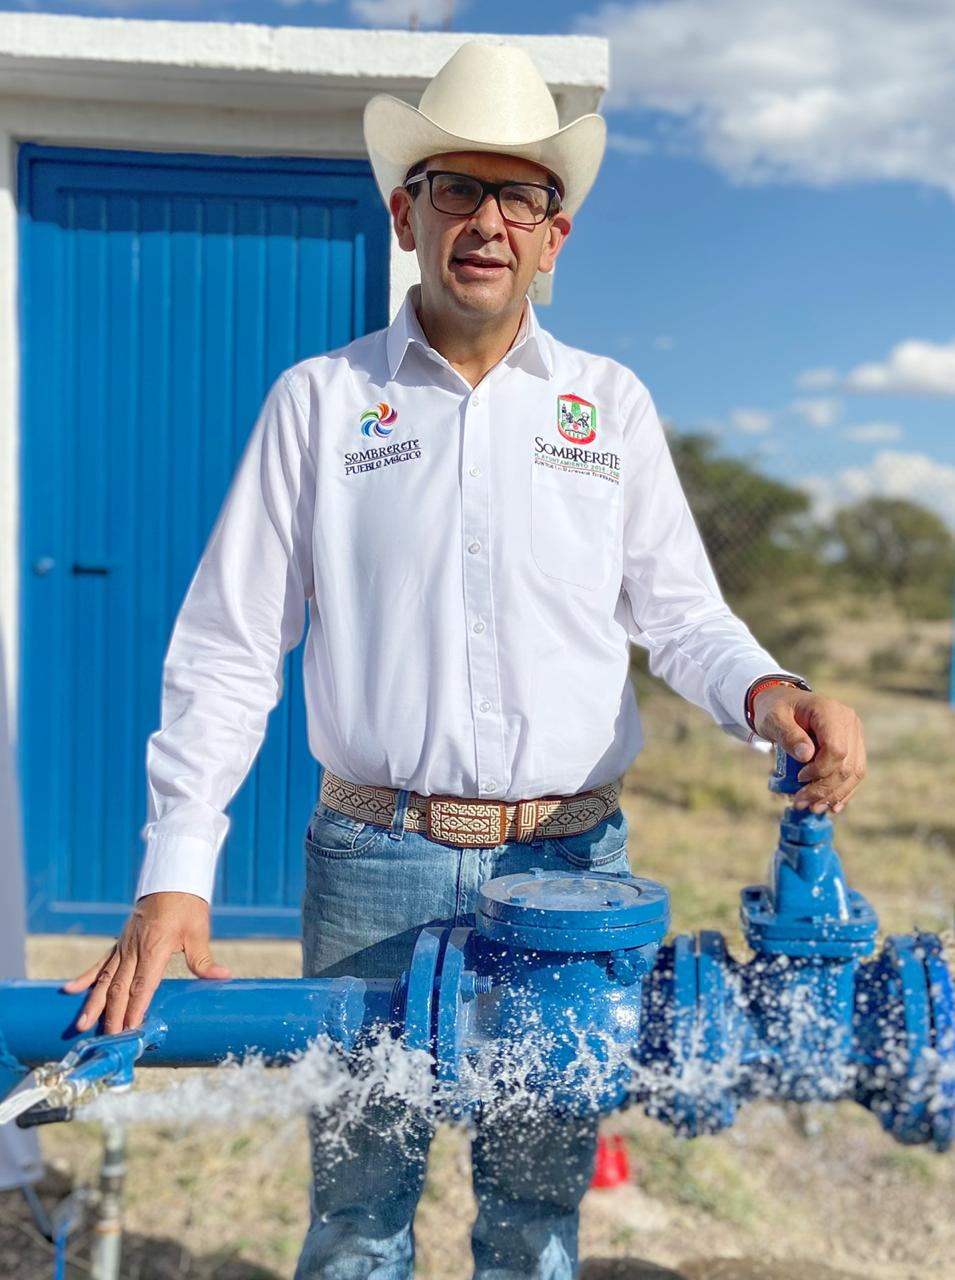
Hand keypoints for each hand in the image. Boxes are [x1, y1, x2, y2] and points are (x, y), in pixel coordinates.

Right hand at [61, 892, 230, 1034]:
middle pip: (119, 988)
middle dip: (112, 1015)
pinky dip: (85, 977)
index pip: (142, 986)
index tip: (129, 1030)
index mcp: (154, 948)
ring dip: (93, 1003)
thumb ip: (203, 959)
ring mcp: (124, 945)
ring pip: (105, 979)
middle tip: (107, 1038)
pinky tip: (69, 990)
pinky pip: (100, 962)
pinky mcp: (120, 942)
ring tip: (81, 1024)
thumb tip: (223, 976)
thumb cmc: (187, 906)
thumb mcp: (198, 932)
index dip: (135, 1009)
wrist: (171, 879)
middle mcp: (134, 949)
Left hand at [752, 686, 865, 814]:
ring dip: (835, 795)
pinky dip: (843, 791)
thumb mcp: (773, 719)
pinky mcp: (853, 746)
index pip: (836, 749)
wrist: (782, 703)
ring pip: (855, 772)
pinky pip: (855, 772)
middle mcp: (849, 722)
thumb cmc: (775, 709)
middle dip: (825, 789)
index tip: (799, 778)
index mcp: (829, 711)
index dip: (820, 770)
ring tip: (813, 808)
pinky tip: (831, 805)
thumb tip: (806, 756)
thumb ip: (788, 735)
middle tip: (801, 803)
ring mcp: (854, 734)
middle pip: (847, 764)